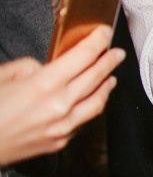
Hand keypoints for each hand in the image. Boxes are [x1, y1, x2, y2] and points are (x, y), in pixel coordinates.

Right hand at [0, 25, 123, 165]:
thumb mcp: (0, 77)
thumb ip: (27, 67)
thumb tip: (45, 68)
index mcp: (44, 85)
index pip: (83, 56)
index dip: (98, 42)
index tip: (105, 33)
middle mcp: (58, 107)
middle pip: (95, 78)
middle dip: (109, 62)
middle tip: (117, 53)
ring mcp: (60, 128)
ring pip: (96, 103)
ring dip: (105, 88)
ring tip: (110, 78)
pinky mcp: (57, 143)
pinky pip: (82, 122)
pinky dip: (89, 108)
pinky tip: (89, 103)